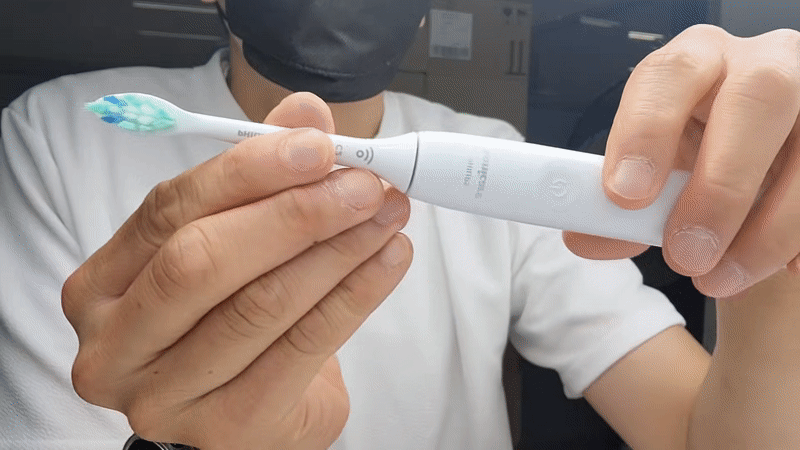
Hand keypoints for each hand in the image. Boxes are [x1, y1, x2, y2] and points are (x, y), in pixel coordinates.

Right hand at [62, 92, 412, 448]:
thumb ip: (258, 177)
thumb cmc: (225, 317)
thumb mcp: (229, 245)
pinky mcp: (229, 427)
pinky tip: (389, 259)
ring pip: (260, 305)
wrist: (244, 411)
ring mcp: (166, 396)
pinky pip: (303, 347)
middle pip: (203, 260)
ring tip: (387, 214)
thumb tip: (304, 113)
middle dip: (295, 213)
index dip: (248, 171)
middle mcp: (117, 345)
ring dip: (338, 249)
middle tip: (363, 184)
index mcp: (102, 286)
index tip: (318, 146)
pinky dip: (355, 295)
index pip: (169, 209)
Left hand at [564, 25, 799, 297]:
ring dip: (768, 228)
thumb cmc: (696, 162)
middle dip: (720, 185)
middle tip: (686, 255)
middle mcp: (763, 64)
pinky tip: (782, 270)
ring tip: (720, 279)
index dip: (646, 132)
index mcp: (696, 62)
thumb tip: (584, 236)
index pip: (671, 74)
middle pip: (757, 98)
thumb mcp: (655, 175)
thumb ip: (621, 207)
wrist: (755, 171)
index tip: (625, 197)